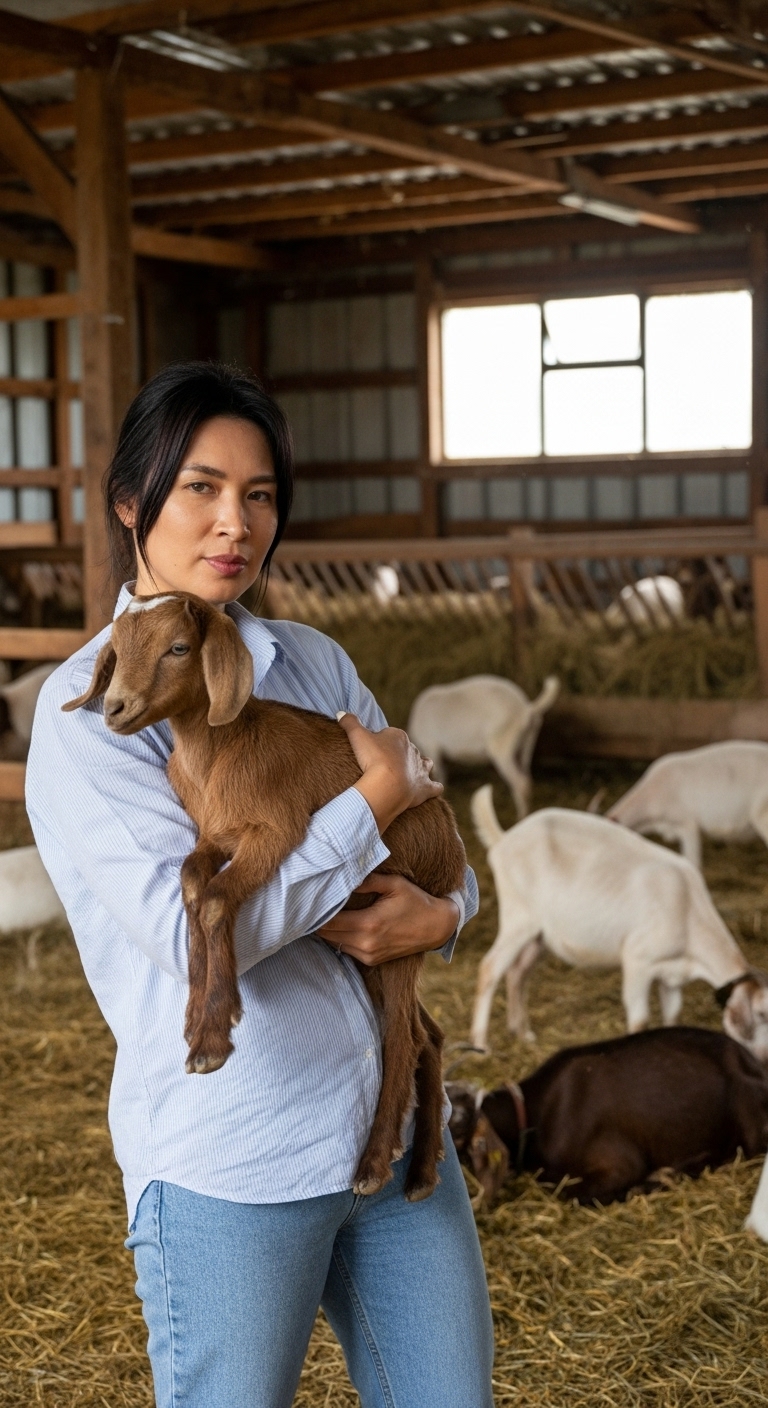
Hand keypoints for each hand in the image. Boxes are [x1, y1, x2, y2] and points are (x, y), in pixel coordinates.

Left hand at [319, 873, 458, 965]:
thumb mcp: (394, 884)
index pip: (329, 921)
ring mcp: (368, 954)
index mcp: (369, 924)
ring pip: (334, 943)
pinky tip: (339, 923)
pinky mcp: (371, 960)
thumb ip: (367, 880)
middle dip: (317, 920)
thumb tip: (343, 874)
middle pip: (326, 935)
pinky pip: (345, 949)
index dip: (317, 911)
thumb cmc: (416, 901)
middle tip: (311, 904)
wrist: (437, 927)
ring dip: (327, 930)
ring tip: (323, 912)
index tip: (309, 898)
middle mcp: (366, 943)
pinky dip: (339, 937)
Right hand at [337, 712, 442, 833]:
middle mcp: (413, 751)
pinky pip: (435, 786)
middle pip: (406, 750)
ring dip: (420, 767)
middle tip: (384, 766)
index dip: (380, 743)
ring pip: (425, 764)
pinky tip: (432, 789)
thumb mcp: (357, 736)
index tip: (370, 752)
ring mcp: (421, 770)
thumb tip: (341, 713)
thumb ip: (349, 723)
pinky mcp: (425, 788)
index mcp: (399, 737)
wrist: (387, 786)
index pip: (390, 735)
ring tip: (410, 773)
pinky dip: (434, 787)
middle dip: (399, 755)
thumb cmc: (373, 759)